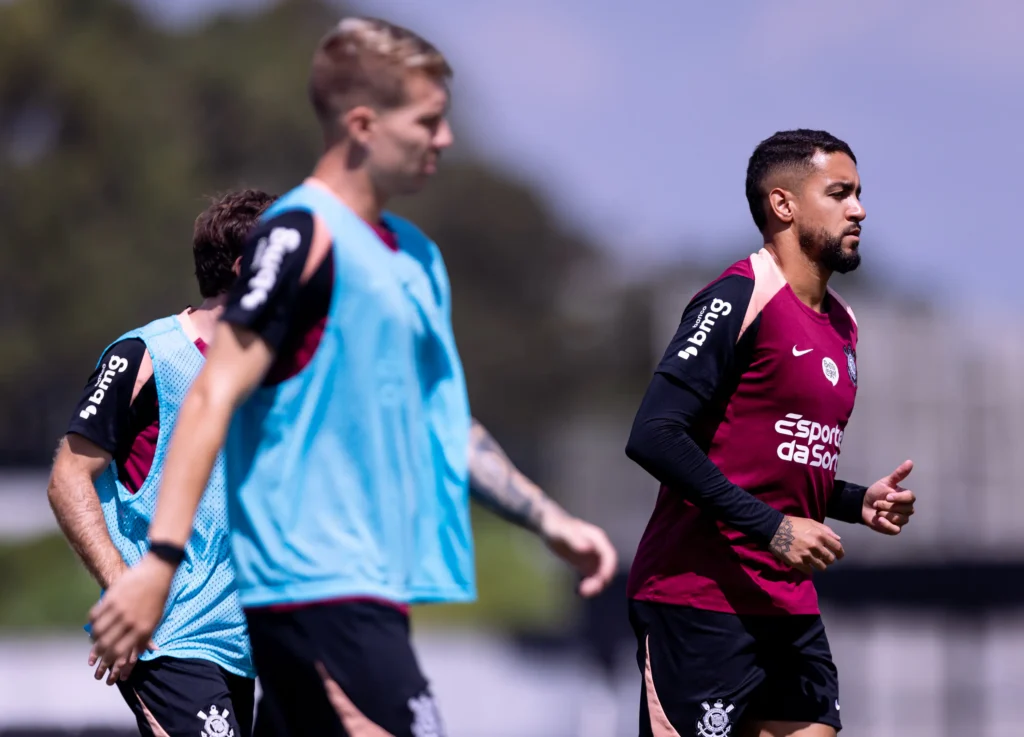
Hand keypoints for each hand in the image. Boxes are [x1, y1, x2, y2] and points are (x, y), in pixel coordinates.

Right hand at [88, 553, 174, 675]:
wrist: (156, 574)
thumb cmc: (157, 600)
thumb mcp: (155, 622)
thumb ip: (144, 639)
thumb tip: (136, 655)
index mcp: (142, 629)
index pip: (119, 651)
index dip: (109, 659)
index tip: (105, 660)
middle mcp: (129, 621)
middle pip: (106, 643)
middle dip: (99, 651)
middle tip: (96, 653)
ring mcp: (119, 609)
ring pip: (98, 630)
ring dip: (93, 637)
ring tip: (94, 639)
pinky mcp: (111, 598)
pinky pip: (95, 615)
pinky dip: (92, 622)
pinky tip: (94, 624)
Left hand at [539, 508, 617, 596]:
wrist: (548, 526)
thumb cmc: (555, 526)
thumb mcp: (563, 532)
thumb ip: (575, 539)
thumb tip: (588, 548)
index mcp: (598, 539)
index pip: (610, 556)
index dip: (609, 569)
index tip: (601, 580)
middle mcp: (598, 549)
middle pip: (607, 568)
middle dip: (601, 581)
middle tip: (586, 591)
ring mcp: (593, 558)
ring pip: (601, 575)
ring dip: (595, 585)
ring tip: (581, 592)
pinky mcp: (586, 565)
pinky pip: (593, 578)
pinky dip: (589, 586)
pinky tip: (579, 590)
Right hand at [769, 516, 844, 574]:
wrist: (774, 529)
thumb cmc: (793, 524)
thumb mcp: (810, 522)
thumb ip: (826, 530)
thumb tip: (838, 539)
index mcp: (820, 535)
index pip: (837, 548)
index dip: (840, 553)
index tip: (839, 556)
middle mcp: (815, 546)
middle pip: (830, 559)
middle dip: (828, 559)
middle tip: (823, 558)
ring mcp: (806, 555)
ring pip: (821, 567)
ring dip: (819, 565)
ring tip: (813, 561)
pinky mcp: (797, 562)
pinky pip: (809, 571)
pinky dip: (808, 568)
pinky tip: (804, 563)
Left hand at [863, 460, 915, 534]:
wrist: (863, 505)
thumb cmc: (876, 492)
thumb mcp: (886, 482)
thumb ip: (899, 474)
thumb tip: (910, 462)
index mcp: (906, 497)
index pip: (910, 498)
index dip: (898, 498)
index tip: (886, 496)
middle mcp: (907, 509)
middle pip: (904, 509)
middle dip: (886, 505)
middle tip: (876, 503)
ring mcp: (902, 520)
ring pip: (898, 519)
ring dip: (884, 514)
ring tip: (877, 510)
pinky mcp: (895, 529)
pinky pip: (895, 529)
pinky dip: (886, 524)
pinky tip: (878, 519)